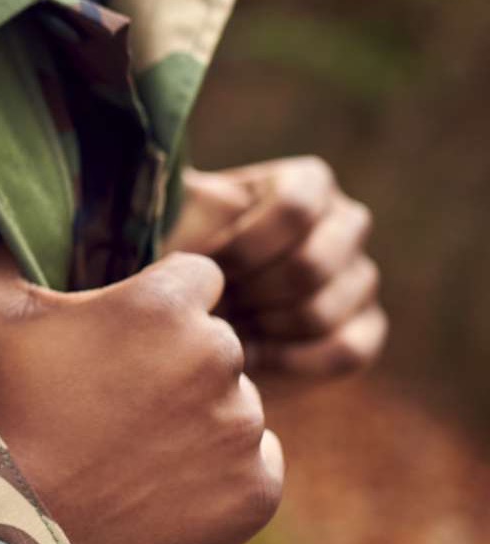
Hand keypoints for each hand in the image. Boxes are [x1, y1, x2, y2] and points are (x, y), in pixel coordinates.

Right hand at [0, 247, 282, 543]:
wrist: (13, 521)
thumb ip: (11, 251)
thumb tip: (14, 216)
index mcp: (164, 305)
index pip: (200, 276)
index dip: (162, 300)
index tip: (129, 330)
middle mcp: (218, 358)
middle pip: (219, 341)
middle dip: (180, 359)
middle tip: (120, 394)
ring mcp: (242, 428)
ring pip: (237, 403)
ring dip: (199, 414)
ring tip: (136, 442)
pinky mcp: (255, 488)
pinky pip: (257, 462)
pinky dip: (221, 470)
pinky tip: (164, 477)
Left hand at [172, 158, 386, 387]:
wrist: (192, 306)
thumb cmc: (180, 250)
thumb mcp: (177, 214)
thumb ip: (195, 200)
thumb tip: (217, 199)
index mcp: (308, 183)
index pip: (295, 207)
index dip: (245, 244)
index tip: (203, 267)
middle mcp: (345, 225)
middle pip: (311, 264)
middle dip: (250, 292)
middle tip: (212, 304)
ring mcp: (360, 278)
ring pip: (323, 311)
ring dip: (262, 328)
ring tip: (223, 327)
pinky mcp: (365, 329)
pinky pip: (346, 351)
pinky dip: (292, 361)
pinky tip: (252, 358)